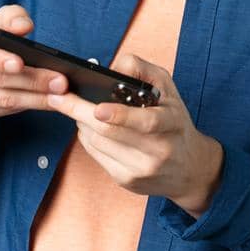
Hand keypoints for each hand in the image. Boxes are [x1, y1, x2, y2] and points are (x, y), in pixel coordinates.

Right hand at [0, 5, 67, 126]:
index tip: (20, 63)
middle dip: (32, 81)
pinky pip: (2, 112)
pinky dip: (27, 106)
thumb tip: (24, 27)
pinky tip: (45, 102)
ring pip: (1, 99)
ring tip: (59, 95)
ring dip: (34, 99)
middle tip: (60, 82)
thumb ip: (12, 18)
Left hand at [45, 54, 223, 216]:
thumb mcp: (168, 89)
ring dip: (81, 122)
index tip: (97, 108)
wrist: (189, 169)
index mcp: (172, 124)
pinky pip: (95, 154)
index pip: (146, 122)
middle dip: (80, 112)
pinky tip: (90, 127)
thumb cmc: (174, 122)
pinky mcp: (126, 181)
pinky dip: (87, 137)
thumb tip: (108, 68)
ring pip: (97, 142)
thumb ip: (141, 70)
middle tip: (59, 98)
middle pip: (110, 132)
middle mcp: (158, 151)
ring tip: (77, 108)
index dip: (120, 115)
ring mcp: (140, 170)